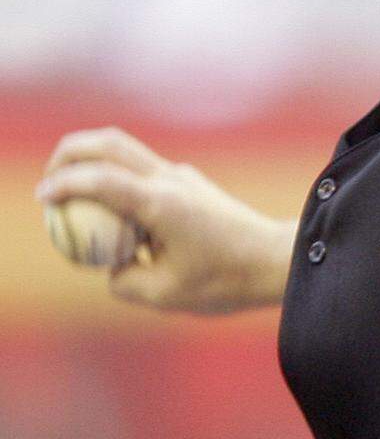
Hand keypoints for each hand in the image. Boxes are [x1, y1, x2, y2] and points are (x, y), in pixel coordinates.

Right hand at [36, 127, 296, 312]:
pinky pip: (143, 171)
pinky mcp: (191, 183)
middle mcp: (169, 180)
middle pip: (106, 143)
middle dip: (68, 154)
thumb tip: (109, 270)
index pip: (97, 180)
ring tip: (75, 194)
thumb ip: (125, 281)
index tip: (43, 199)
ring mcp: (182, 176)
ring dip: (92, 162)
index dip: (62, 185)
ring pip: (125, 149)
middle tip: (50, 181)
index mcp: (159, 203)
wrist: (278, 260)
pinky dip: (118, 181)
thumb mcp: (166, 296)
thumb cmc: (227, 281)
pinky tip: (119, 219)